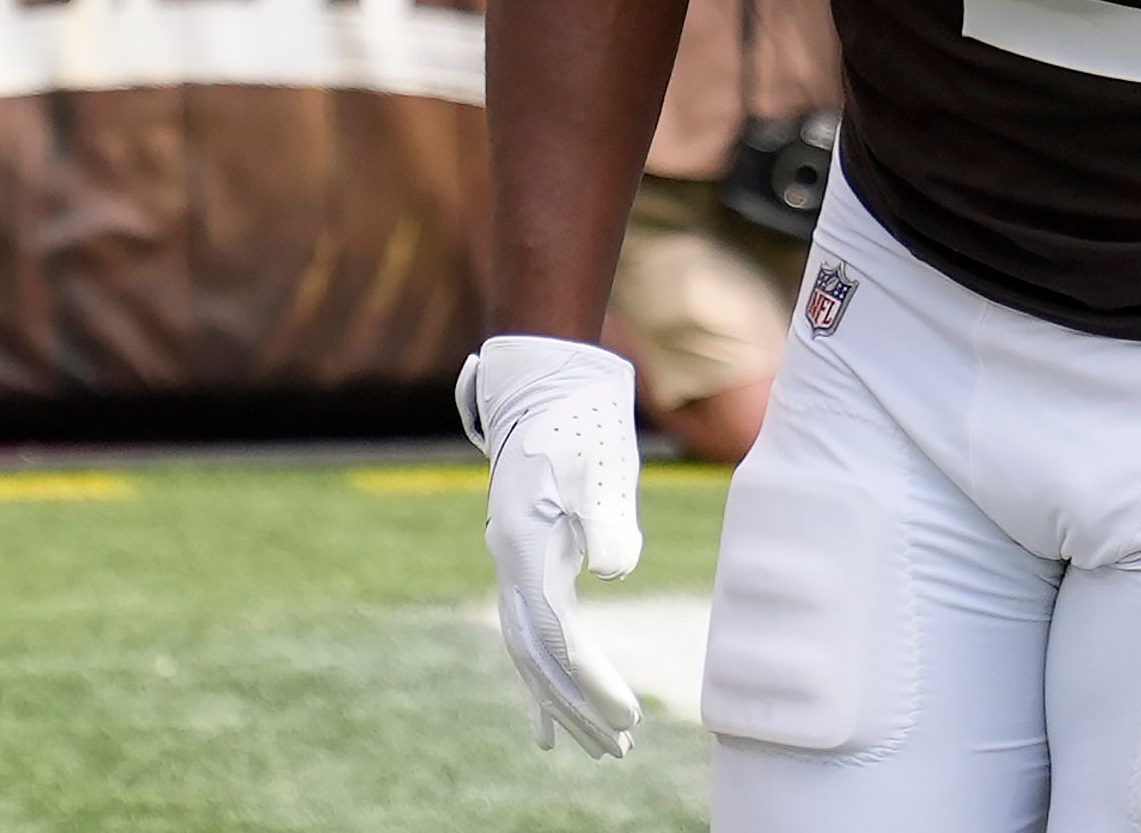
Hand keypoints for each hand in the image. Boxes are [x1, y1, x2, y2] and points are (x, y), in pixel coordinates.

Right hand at [458, 335, 645, 759]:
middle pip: (538, 662)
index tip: (628, 717)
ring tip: (599, 748)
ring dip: (562, 703)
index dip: (591, 681)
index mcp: (527, 551)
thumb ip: (608, 519)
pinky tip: (552, 719)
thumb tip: (615, 571)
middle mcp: (511, 568)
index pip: (559, 638)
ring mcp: (513, 567)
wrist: (546, 387)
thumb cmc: (582, 425)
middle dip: (577, 710)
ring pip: (531, 656)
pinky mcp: (526, 562)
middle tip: (618, 753)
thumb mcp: (601, 466)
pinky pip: (528, 636)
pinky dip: (542, 680)